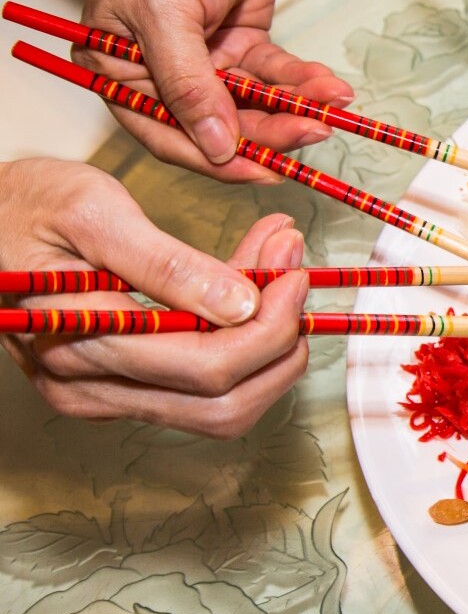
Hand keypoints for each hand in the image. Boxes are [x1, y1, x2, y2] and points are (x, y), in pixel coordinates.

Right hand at [0, 160, 309, 439]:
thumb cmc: (21, 206)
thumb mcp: (92, 211)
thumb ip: (166, 263)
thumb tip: (242, 303)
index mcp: (80, 347)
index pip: (210, 366)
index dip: (272, 323)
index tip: (295, 267)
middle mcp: (92, 390)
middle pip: (226, 401)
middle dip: (280, 337)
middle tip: (295, 268)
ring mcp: (107, 397)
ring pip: (223, 407)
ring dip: (270, 346)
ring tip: (280, 271)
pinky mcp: (121, 388)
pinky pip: (202, 389)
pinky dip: (243, 347)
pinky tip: (252, 290)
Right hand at [49, 0, 351, 182]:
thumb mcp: (167, 13)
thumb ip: (187, 83)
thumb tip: (214, 145)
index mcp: (121, 71)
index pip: (169, 134)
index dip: (218, 160)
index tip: (263, 171)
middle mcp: (164, 73)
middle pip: (220, 124)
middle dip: (270, 132)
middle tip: (312, 134)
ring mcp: (206, 59)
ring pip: (254, 102)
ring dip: (294, 108)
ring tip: (329, 108)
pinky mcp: (242, 42)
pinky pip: (275, 75)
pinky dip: (303, 83)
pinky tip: (330, 88)